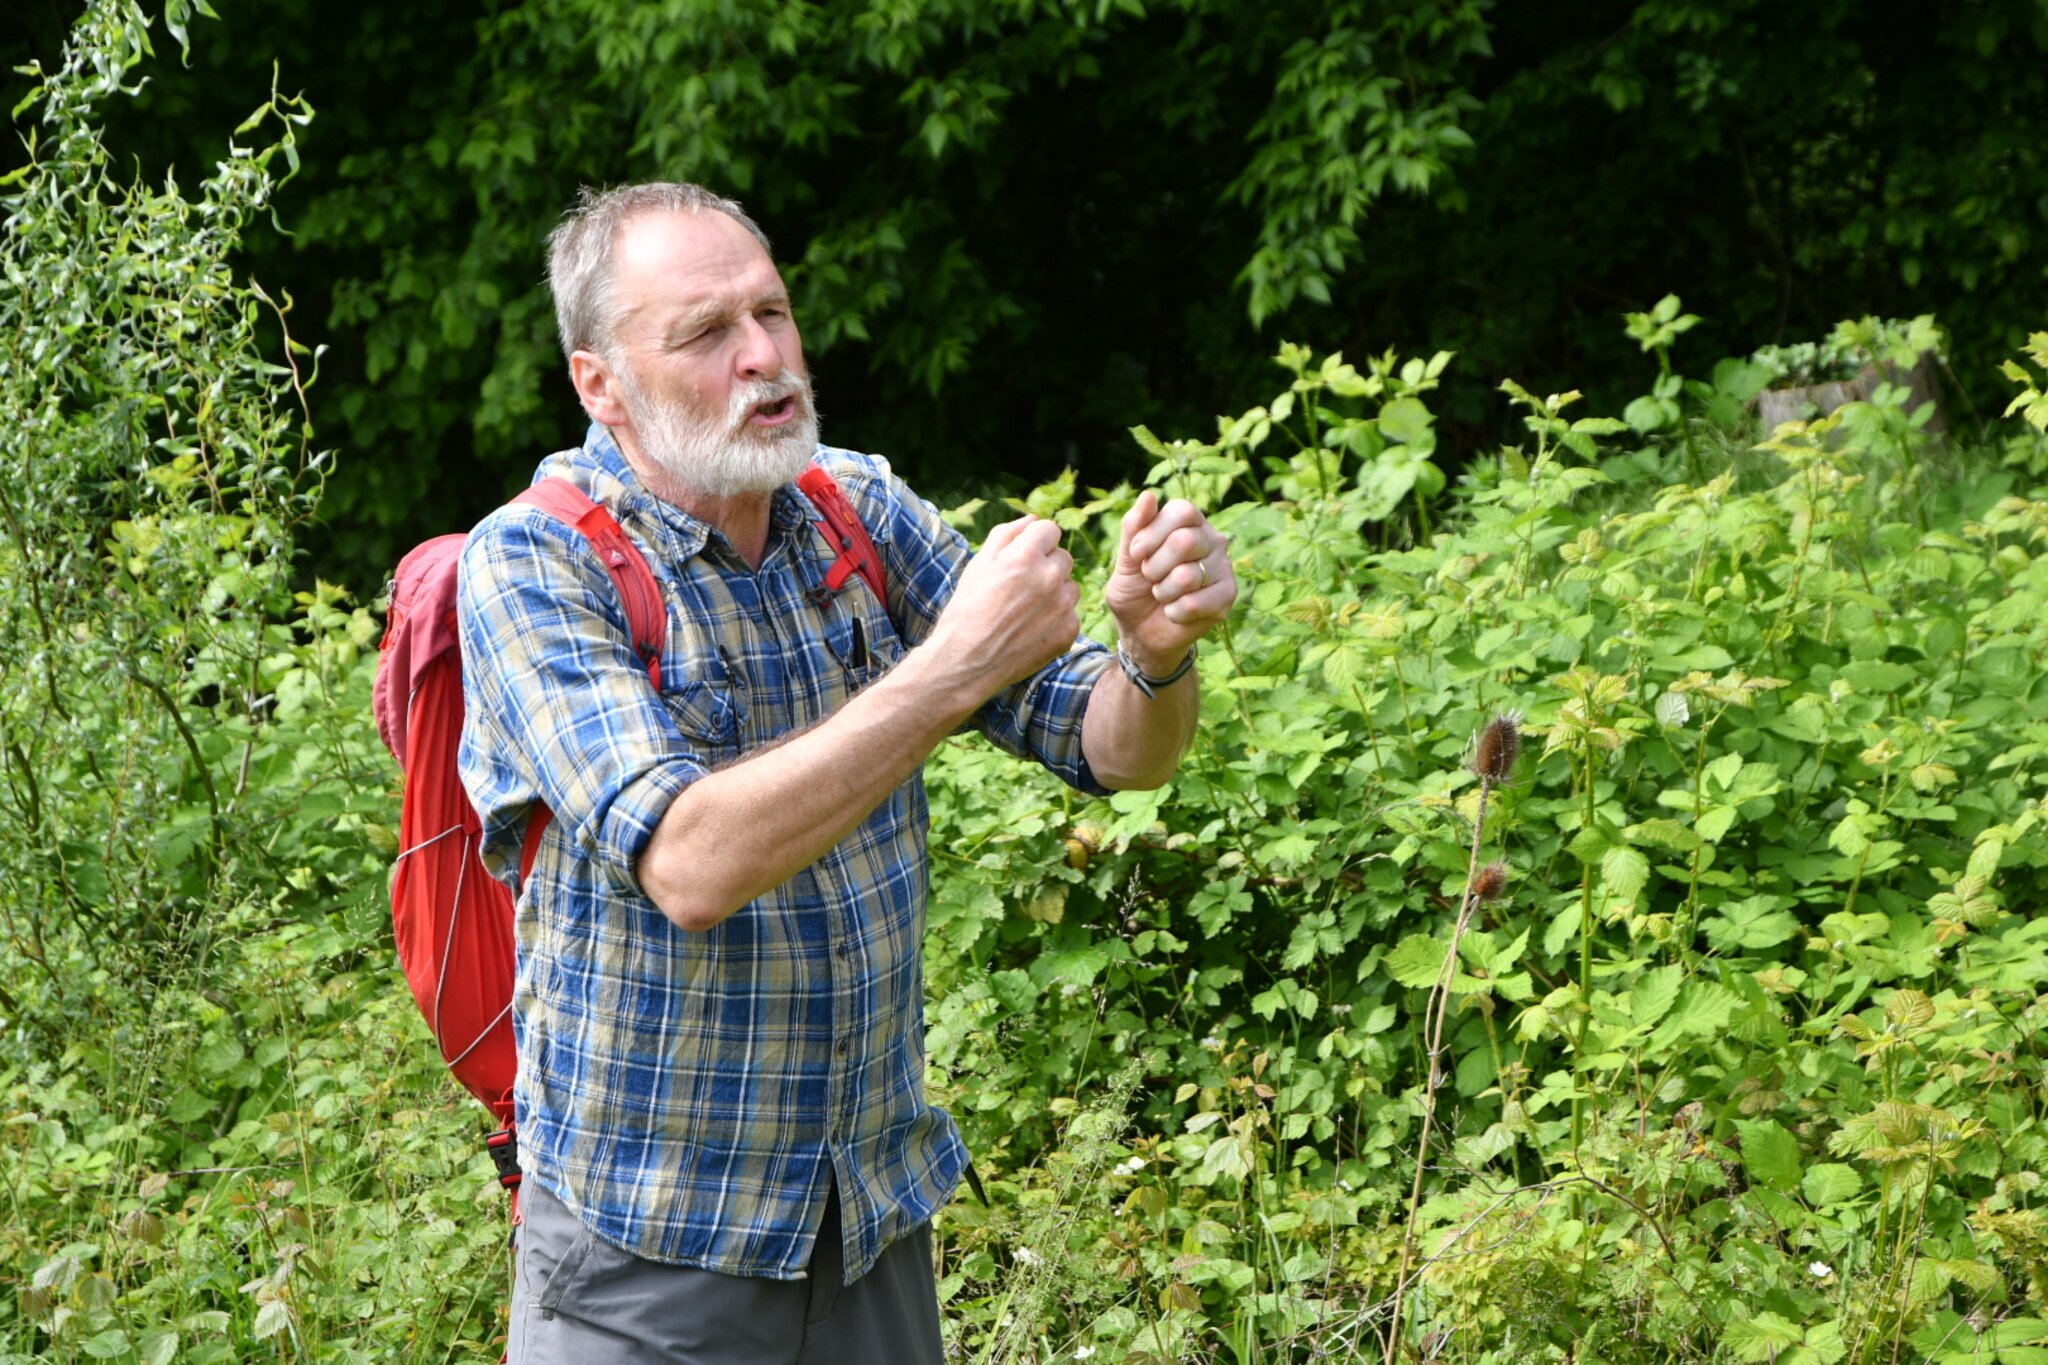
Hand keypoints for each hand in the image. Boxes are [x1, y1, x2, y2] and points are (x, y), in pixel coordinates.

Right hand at [926, 514, 1081, 695]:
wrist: (967, 661)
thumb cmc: (967, 609)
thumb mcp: (979, 564)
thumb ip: (1007, 534)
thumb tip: (1033, 519)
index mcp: (1025, 554)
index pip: (1050, 530)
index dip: (1035, 543)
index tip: (1022, 559)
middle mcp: (1049, 577)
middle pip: (1063, 558)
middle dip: (1046, 567)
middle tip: (1020, 589)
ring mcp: (1063, 606)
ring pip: (1070, 586)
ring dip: (1054, 593)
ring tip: (1024, 611)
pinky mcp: (1069, 631)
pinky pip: (1070, 615)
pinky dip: (1055, 620)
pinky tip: (1031, 630)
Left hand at [1104, 491, 1235, 672]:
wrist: (1140, 631)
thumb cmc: (1135, 589)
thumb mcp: (1126, 558)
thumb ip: (1134, 528)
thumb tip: (1148, 496)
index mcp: (1188, 523)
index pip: (1182, 511)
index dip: (1153, 533)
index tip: (1136, 554)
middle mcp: (1211, 540)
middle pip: (1185, 541)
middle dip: (1154, 566)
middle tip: (1151, 577)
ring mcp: (1223, 567)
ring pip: (1187, 576)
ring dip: (1164, 592)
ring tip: (1163, 595)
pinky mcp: (1227, 596)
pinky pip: (1196, 603)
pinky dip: (1175, 612)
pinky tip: (1175, 612)